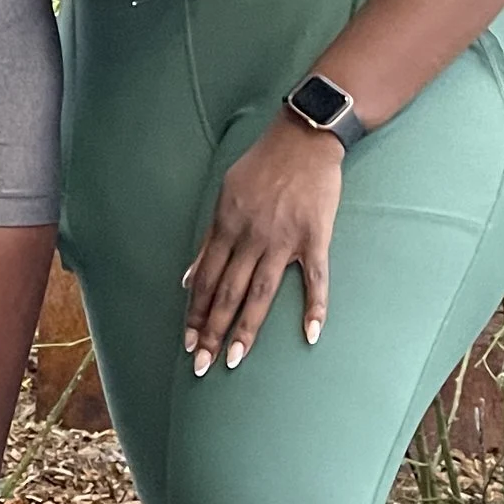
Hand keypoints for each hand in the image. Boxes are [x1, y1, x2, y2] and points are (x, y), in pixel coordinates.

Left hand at [182, 116, 340, 372]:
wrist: (304, 138)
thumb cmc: (261, 166)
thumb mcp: (224, 196)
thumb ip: (209, 241)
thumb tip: (187, 279)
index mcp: (226, 228)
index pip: (205, 281)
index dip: (195, 314)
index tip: (188, 342)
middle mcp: (250, 238)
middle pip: (227, 293)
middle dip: (212, 332)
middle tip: (202, 365)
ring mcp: (284, 240)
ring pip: (261, 293)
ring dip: (246, 329)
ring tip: (235, 359)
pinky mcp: (315, 238)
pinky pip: (316, 279)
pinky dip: (315, 307)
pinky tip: (310, 335)